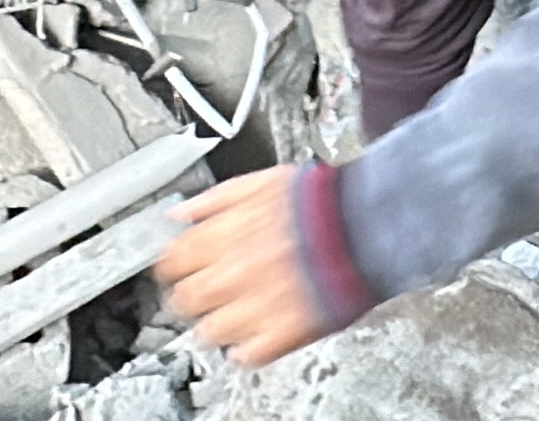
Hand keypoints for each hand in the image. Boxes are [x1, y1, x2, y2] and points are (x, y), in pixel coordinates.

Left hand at [155, 167, 331, 364]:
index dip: (175, 265)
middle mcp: (231, 274)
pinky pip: (248, 356)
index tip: (181, 267)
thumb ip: (215, 199)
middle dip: (193, 296)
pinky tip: (255, 335)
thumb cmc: (321, 200)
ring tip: (234, 314)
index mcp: (222, 236)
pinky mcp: (283, 333)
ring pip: (210, 332)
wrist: (368, 222)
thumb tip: (180, 212)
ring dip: (218, 324)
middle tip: (207, 293)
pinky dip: (247, 349)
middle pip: (186, 301)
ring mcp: (255, 307)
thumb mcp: (261, 182)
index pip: (171, 262)